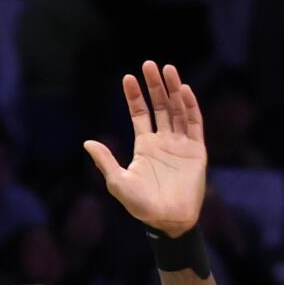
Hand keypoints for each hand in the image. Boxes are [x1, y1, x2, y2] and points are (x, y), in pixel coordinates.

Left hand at [82, 61, 205, 237]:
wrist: (167, 220)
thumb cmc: (140, 205)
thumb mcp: (117, 181)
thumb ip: (105, 160)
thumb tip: (87, 142)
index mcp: (144, 146)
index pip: (140, 114)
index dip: (135, 96)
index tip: (128, 77)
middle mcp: (163, 141)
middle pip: (160, 106)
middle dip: (155, 86)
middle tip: (150, 64)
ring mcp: (181, 143)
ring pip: (178, 109)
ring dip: (173, 89)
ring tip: (168, 69)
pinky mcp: (197, 149)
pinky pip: (194, 123)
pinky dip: (190, 106)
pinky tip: (184, 90)